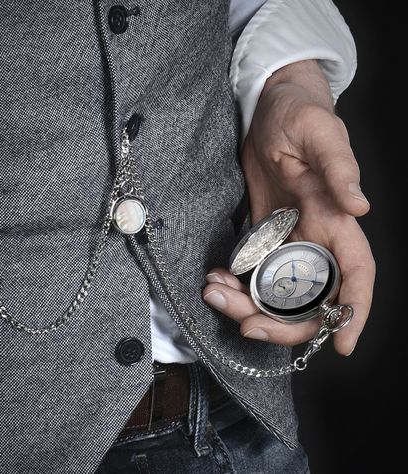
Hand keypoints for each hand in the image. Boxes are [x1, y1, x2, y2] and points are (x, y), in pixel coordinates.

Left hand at [202, 61, 374, 355]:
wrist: (268, 111)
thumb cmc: (300, 114)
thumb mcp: (320, 134)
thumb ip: (340, 170)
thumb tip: (361, 208)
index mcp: (336, 220)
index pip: (356, 274)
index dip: (354, 312)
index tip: (342, 345)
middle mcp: (315, 239)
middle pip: (309, 299)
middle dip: (279, 322)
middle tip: (243, 322)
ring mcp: (286, 241)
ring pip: (275, 293)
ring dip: (247, 306)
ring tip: (214, 292)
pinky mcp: (262, 237)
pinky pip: (251, 275)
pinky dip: (234, 286)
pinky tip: (214, 278)